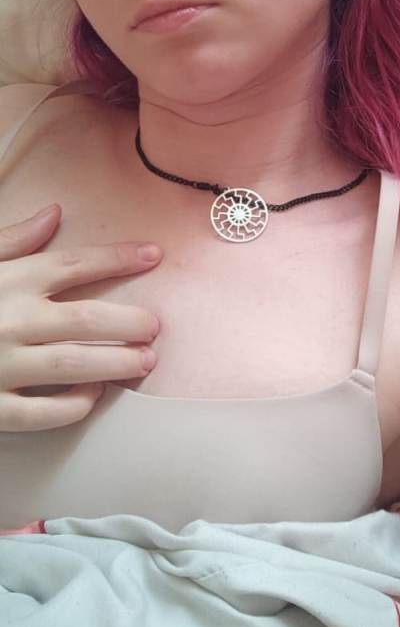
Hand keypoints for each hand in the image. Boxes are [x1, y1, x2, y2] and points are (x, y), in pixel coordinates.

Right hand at [0, 204, 162, 431]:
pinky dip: (74, 406)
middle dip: (130, 322)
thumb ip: (12, 240)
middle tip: (157, 327)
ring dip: (117, 363)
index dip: (119, 258)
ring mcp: (0, 366)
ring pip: (75, 366)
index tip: (154, 255)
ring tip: (145, 361)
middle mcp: (10, 320)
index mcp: (9, 280)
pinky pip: (42, 413)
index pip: (76, 263)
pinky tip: (93, 397)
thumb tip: (53, 214)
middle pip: (87, 320)